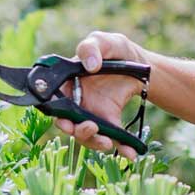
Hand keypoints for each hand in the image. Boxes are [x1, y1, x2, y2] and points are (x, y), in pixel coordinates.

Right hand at [53, 30, 150, 160]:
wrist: (141, 64)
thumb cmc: (116, 51)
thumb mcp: (105, 42)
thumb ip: (92, 47)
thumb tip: (90, 65)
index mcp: (67, 84)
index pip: (53, 102)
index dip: (56, 113)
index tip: (65, 119)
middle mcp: (76, 103)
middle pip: (69, 123)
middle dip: (76, 131)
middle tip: (90, 127)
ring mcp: (93, 114)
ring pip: (87, 135)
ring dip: (95, 142)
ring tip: (108, 142)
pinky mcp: (111, 122)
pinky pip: (112, 138)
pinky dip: (121, 149)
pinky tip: (131, 153)